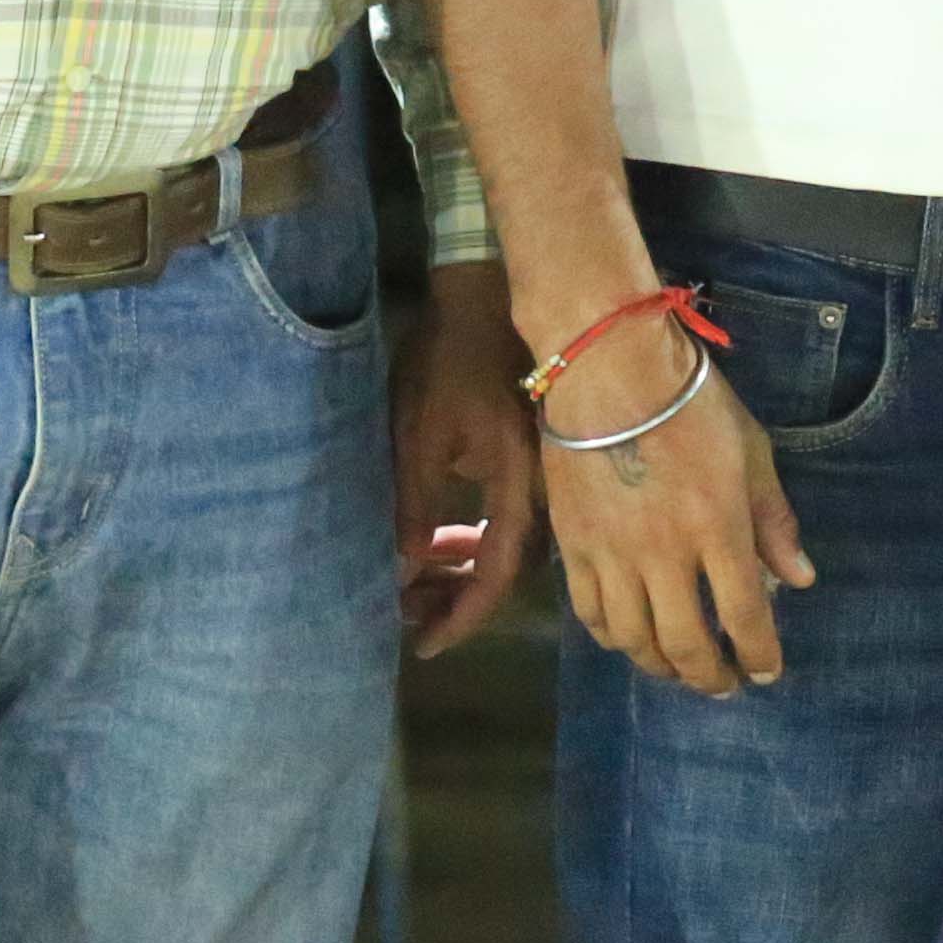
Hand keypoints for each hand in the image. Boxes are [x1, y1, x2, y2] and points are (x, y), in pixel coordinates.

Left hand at [391, 276, 539, 658]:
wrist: (484, 297)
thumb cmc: (448, 359)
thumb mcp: (418, 433)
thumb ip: (415, 504)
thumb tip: (405, 572)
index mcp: (517, 483)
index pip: (495, 573)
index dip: (462, 617)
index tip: (422, 646)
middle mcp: (537, 487)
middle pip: (503, 568)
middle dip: (455, 601)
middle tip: (406, 619)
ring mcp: (533, 474)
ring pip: (501, 546)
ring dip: (459, 572)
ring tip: (412, 587)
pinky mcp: (521, 460)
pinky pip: (499, 519)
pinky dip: (468, 541)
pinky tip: (438, 543)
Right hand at [530, 314, 812, 695]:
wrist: (608, 368)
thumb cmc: (691, 402)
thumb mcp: (752, 452)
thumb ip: (774, 521)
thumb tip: (799, 581)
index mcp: (718, 528)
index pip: (743, 616)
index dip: (759, 655)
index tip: (767, 673)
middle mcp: (664, 553)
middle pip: (686, 643)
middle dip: (709, 676)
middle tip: (724, 686)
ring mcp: (612, 553)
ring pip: (634, 639)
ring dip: (660, 666)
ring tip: (679, 670)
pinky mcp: (571, 544)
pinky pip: (590, 612)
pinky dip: (612, 638)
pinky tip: (628, 639)